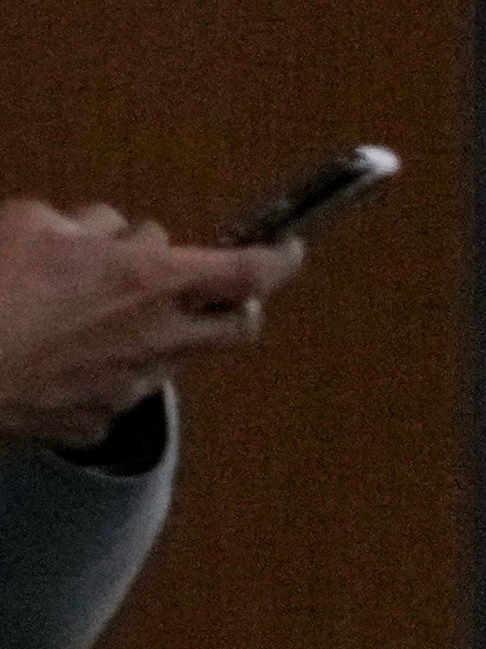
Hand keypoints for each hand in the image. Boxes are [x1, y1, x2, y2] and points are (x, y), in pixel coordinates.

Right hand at [0, 200, 302, 450]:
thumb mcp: (33, 227)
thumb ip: (85, 226)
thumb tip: (105, 232)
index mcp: (150, 281)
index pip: (248, 271)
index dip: (279, 259)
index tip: (288, 249)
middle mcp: (156, 338)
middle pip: (238, 327)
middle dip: (235, 307)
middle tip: (209, 292)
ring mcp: (129, 386)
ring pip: (172, 357)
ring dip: (157, 334)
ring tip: (104, 317)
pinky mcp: (94, 421)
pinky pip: (118, 390)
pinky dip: (104, 370)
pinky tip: (66, 360)